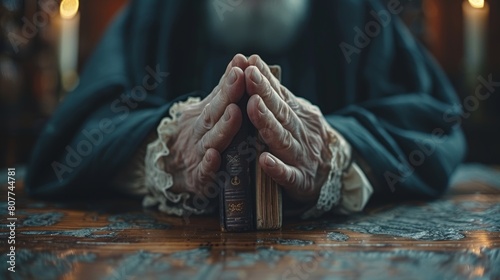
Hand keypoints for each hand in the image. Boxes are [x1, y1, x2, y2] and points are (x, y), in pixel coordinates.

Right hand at [165, 55, 248, 196]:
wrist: (168, 172)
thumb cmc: (196, 136)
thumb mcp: (206, 112)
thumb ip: (223, 91)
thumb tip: (240, 60)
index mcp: (203, 117)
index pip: (218, 98)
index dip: (229, 83)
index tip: (241, 65)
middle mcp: (198, 134)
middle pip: (213, 115)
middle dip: (227, 96)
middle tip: (239, 78)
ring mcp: (196, 156)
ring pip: (210, 141)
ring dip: (223, 127)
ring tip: (235, 112)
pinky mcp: (197, 180)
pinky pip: (202, 172)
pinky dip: (208, 165)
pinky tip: (214, 156)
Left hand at [245, 55, 348, 203]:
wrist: (332, 173)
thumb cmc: (303, 140)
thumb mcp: (295, 116)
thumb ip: (277, 98)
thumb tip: (252, 65)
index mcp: (298, 116)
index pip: (281, 95)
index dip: (266, 79)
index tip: (250, 62)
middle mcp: (302, 133)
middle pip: (281, 112)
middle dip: (264, 93)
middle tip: (249, 75)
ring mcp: (302, 158)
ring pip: (283, 140)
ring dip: (267, 123)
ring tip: (253, 107)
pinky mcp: (301, 182)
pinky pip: (288, 176)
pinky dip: (277, 168)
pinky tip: (264, 160)